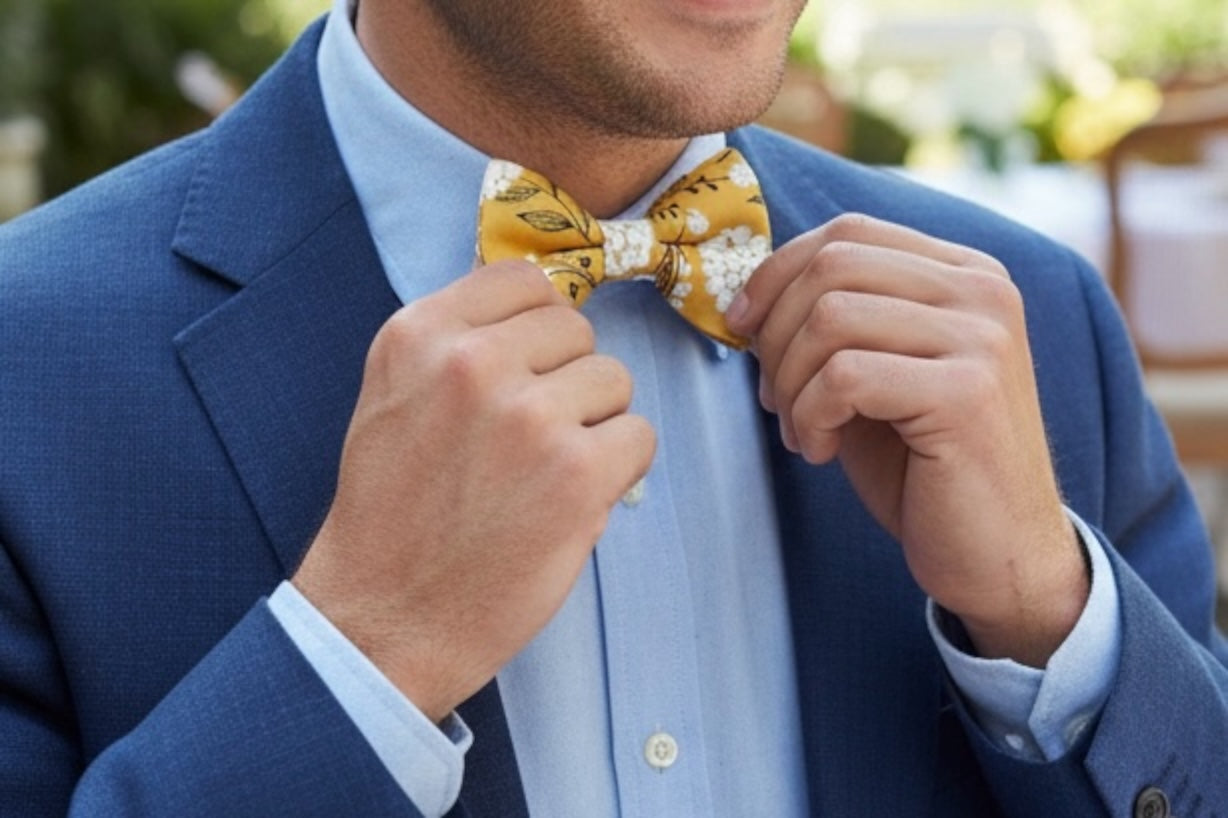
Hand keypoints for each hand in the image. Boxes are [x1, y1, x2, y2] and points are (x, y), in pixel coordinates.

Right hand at [293, 260, 654, 721]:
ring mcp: (528, 415)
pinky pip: (639, 435)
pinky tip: (569, 502)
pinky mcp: (577, 472)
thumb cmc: (394, 510)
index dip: (538, 328)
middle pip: (576, 329)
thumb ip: (458, 341)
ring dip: (594, 425)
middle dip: (566, 379)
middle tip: (528, 439)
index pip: (525, 281)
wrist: (385, 615)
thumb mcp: (396, 395)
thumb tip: (542, 306)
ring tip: (543, 474)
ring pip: (614, 379)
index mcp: (420, 333)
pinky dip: (618, 470)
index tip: (527, 369)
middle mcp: (472, 362)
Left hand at [727, 214, 1085, 666]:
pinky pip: (844, 377)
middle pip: (833, 266)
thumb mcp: (876, 375)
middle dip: (776, 333)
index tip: (742, 326)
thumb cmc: (924, 468)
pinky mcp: (967, 392)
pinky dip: (810, 417)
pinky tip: (822, 451)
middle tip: (774, 398)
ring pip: (831, 318)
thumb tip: (749, 296)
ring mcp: (982, 337)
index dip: (778, 272)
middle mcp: (984, 290)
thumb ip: (835, 323)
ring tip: (801, 430)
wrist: (998, 555)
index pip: (849, 231)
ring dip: (790, 381)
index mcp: (965, 273)